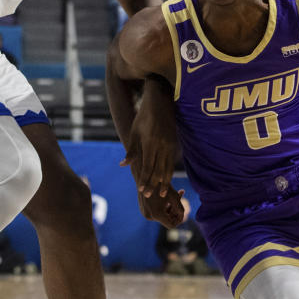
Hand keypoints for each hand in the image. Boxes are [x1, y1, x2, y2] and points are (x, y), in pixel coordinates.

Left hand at [120, 78, 178, 197]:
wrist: (160, 103)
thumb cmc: (143, 117)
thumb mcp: (134, 133)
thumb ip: (131, 151)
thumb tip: (123, 165)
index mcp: (150, 143)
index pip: (147, 166)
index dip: (145, 180)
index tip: (141, 190)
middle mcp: (162, 146)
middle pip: (158, 170)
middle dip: (154, 184)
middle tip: (150, 196)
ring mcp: (170, 145)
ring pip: (168, 168)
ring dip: (164, 182)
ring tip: (161, 193)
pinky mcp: (175, 144)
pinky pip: (172, 162)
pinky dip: (169, 173)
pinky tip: (166, 180)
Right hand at [138, 188, 185, 228]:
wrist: (145, 177)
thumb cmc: (161, 185)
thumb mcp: (174, 197)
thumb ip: (180, 209)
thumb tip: (182, 217)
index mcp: (157, 215)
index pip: (171, 225)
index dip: (179, 220)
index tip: (182, 212)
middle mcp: (149, 216)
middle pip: (166, 220)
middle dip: (174, 212)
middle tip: (179, 200)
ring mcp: (145, 214)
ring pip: (161, 216)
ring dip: (169, 208)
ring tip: (176, 195)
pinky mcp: (143, 210)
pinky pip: (155, 212)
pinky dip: (162, 207)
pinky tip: (166, 197)